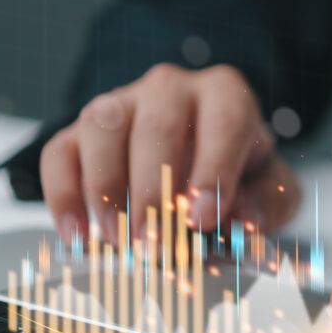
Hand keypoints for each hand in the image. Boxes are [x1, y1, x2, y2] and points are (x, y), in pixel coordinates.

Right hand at [40, 63, 299, 243]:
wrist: (201, 159)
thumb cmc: (238, 170)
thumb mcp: (270, 187)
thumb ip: (268, 202)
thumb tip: (246, 222)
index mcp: (225, 95)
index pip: (224, 121)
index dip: (214, 171)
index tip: (202, 218)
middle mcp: (171, 89)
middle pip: (158, 126)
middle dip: (155, 191)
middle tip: (157, 243)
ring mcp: (122, 103)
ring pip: (103, 129)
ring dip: (107, 191)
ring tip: (121, 241)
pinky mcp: (81, 129)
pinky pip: (61, 153)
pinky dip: (64, 196)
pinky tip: (79, 235)